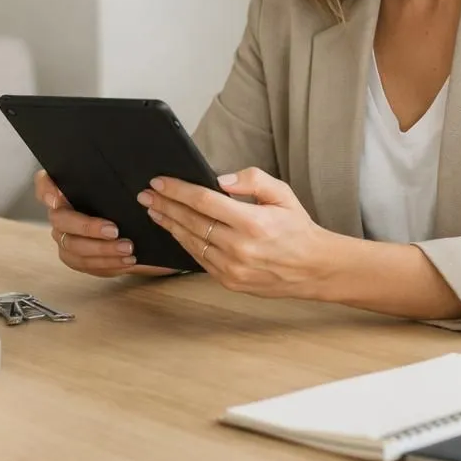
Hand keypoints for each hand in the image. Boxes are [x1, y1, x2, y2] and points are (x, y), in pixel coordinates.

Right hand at [33, 170, 178, 277]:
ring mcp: (64, 238)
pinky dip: (107, 264)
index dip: (46, 190)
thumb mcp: (117, 187)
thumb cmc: (120, 200)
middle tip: (114, 230)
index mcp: (64, 191)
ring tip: (128, 249)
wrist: (132, 226)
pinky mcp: (75, 258)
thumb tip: (116, 175)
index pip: (45, 185)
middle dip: (88, 227)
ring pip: (74, 248)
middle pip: (62, 222)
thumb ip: (107, 177)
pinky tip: (127, 262)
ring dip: (102, 251)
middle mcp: (58, 215)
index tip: (56, 197)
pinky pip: (86, 265)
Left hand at [137, 167, 340, 297]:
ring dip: (169, 224)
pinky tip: (175, 230)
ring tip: (155, 210)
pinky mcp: (229, 281)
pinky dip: (184, 243)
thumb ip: (252, 180)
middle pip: (191, 222)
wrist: (313, 267)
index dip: (178, 190)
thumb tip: (219, 180)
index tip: (160, 182)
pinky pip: (199, 259)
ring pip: (191, 242)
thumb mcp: (282, 193)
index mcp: (253, 222)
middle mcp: (240, 247)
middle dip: (165, 205)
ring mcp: (232, 268)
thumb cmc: (297, 228)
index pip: (204, 201)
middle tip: (146, 194)